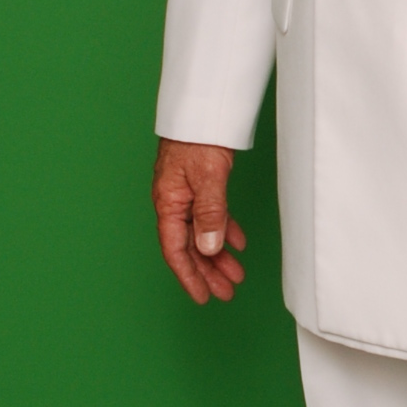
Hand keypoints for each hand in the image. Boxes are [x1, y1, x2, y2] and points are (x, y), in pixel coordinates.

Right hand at [153, 140, 246, 303]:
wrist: (202, 108)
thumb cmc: (198, 138)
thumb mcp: (208, 177)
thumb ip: (209, 214)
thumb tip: (209, 248)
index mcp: (168, 204)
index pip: (176, 251)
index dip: (190, 277)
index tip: (203, 297)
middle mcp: (174, 203)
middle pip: (190, 247)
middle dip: (208, 273)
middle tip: (226, 292)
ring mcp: (186, 195)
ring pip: (201, 234)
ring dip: (218, 256)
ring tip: (236, 274)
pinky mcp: (199, 186)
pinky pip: (210, 217)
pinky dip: (224, 231)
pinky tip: (237, 243)